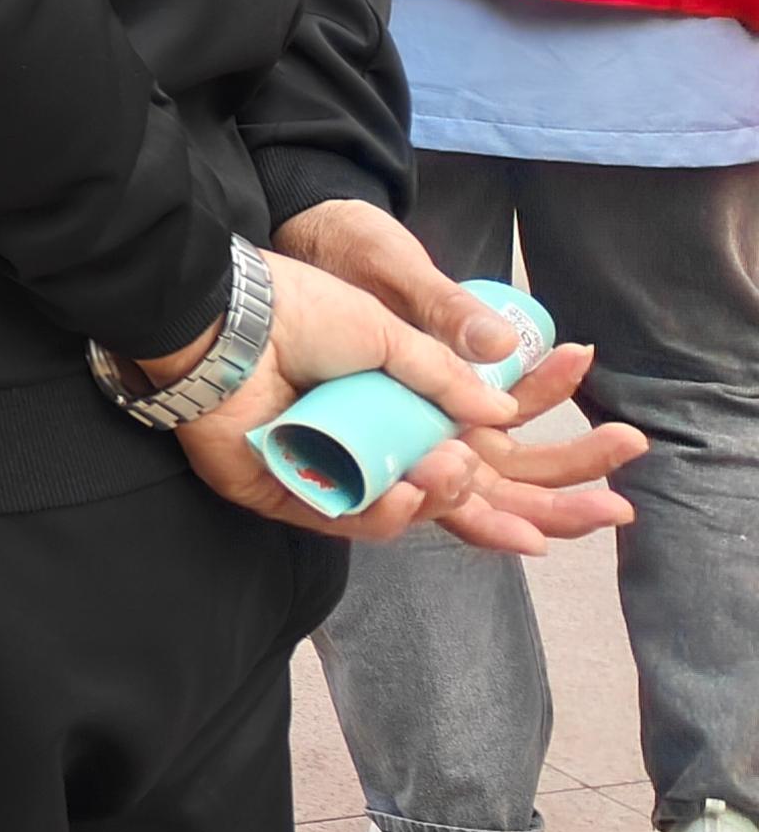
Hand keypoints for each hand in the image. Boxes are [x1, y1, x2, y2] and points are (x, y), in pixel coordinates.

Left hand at [171, 248, 638, 553]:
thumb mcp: (390, 331)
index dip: (529, 484)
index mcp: (390, 410)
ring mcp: (319, 472)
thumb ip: (444, 375)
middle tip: (566, 525)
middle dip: (511, 519)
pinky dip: (380, 513)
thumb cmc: (300, 306)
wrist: (228, 308)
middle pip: (445, 502)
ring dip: (436, 500)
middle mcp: (359, 447)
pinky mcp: (277, 492)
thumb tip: (504, 414)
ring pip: (398, 515)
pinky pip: (343, 520)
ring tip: (447, 469)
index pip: (470, 461)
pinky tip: (404, 492)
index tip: (603, 497)